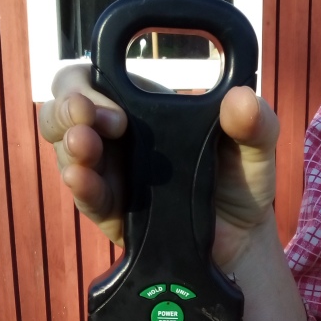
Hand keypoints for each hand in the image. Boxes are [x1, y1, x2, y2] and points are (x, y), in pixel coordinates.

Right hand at [38, 64, 279, 271]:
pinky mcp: (112, 213)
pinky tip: (81, 178)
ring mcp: (111, 174)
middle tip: (94, 123)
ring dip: (69, 146)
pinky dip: (81, 186)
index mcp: (144, 107)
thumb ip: (256, 121)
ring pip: (65, 150)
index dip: (88, 84)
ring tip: (85, 148)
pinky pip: (86, 196)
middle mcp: (118, 137)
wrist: (241, 242)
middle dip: (66, 108)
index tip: (116, 108)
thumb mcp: (257, 147)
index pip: (94, 79)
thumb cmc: (242, 184)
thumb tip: (242, 100)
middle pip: (63, 108)